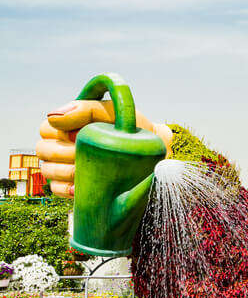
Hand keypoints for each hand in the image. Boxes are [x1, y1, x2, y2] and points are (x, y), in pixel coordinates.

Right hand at [36, 101, 172, 197]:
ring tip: (91, 169)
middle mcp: (64, 144)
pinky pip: (55, 189)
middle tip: (86, 155)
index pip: (46, 128)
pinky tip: (83, 186)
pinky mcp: (71, 186)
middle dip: (64, 153)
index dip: (59, 132)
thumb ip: (87, 109)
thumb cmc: (135, 130)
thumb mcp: (116, 114)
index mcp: (71, 124)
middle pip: (42, 149)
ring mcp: (65, 165)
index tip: (82, 135)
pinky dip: (67, 188)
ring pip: (47, 169)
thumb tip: (53, 116)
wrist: (155, 155)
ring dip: (66, 171)